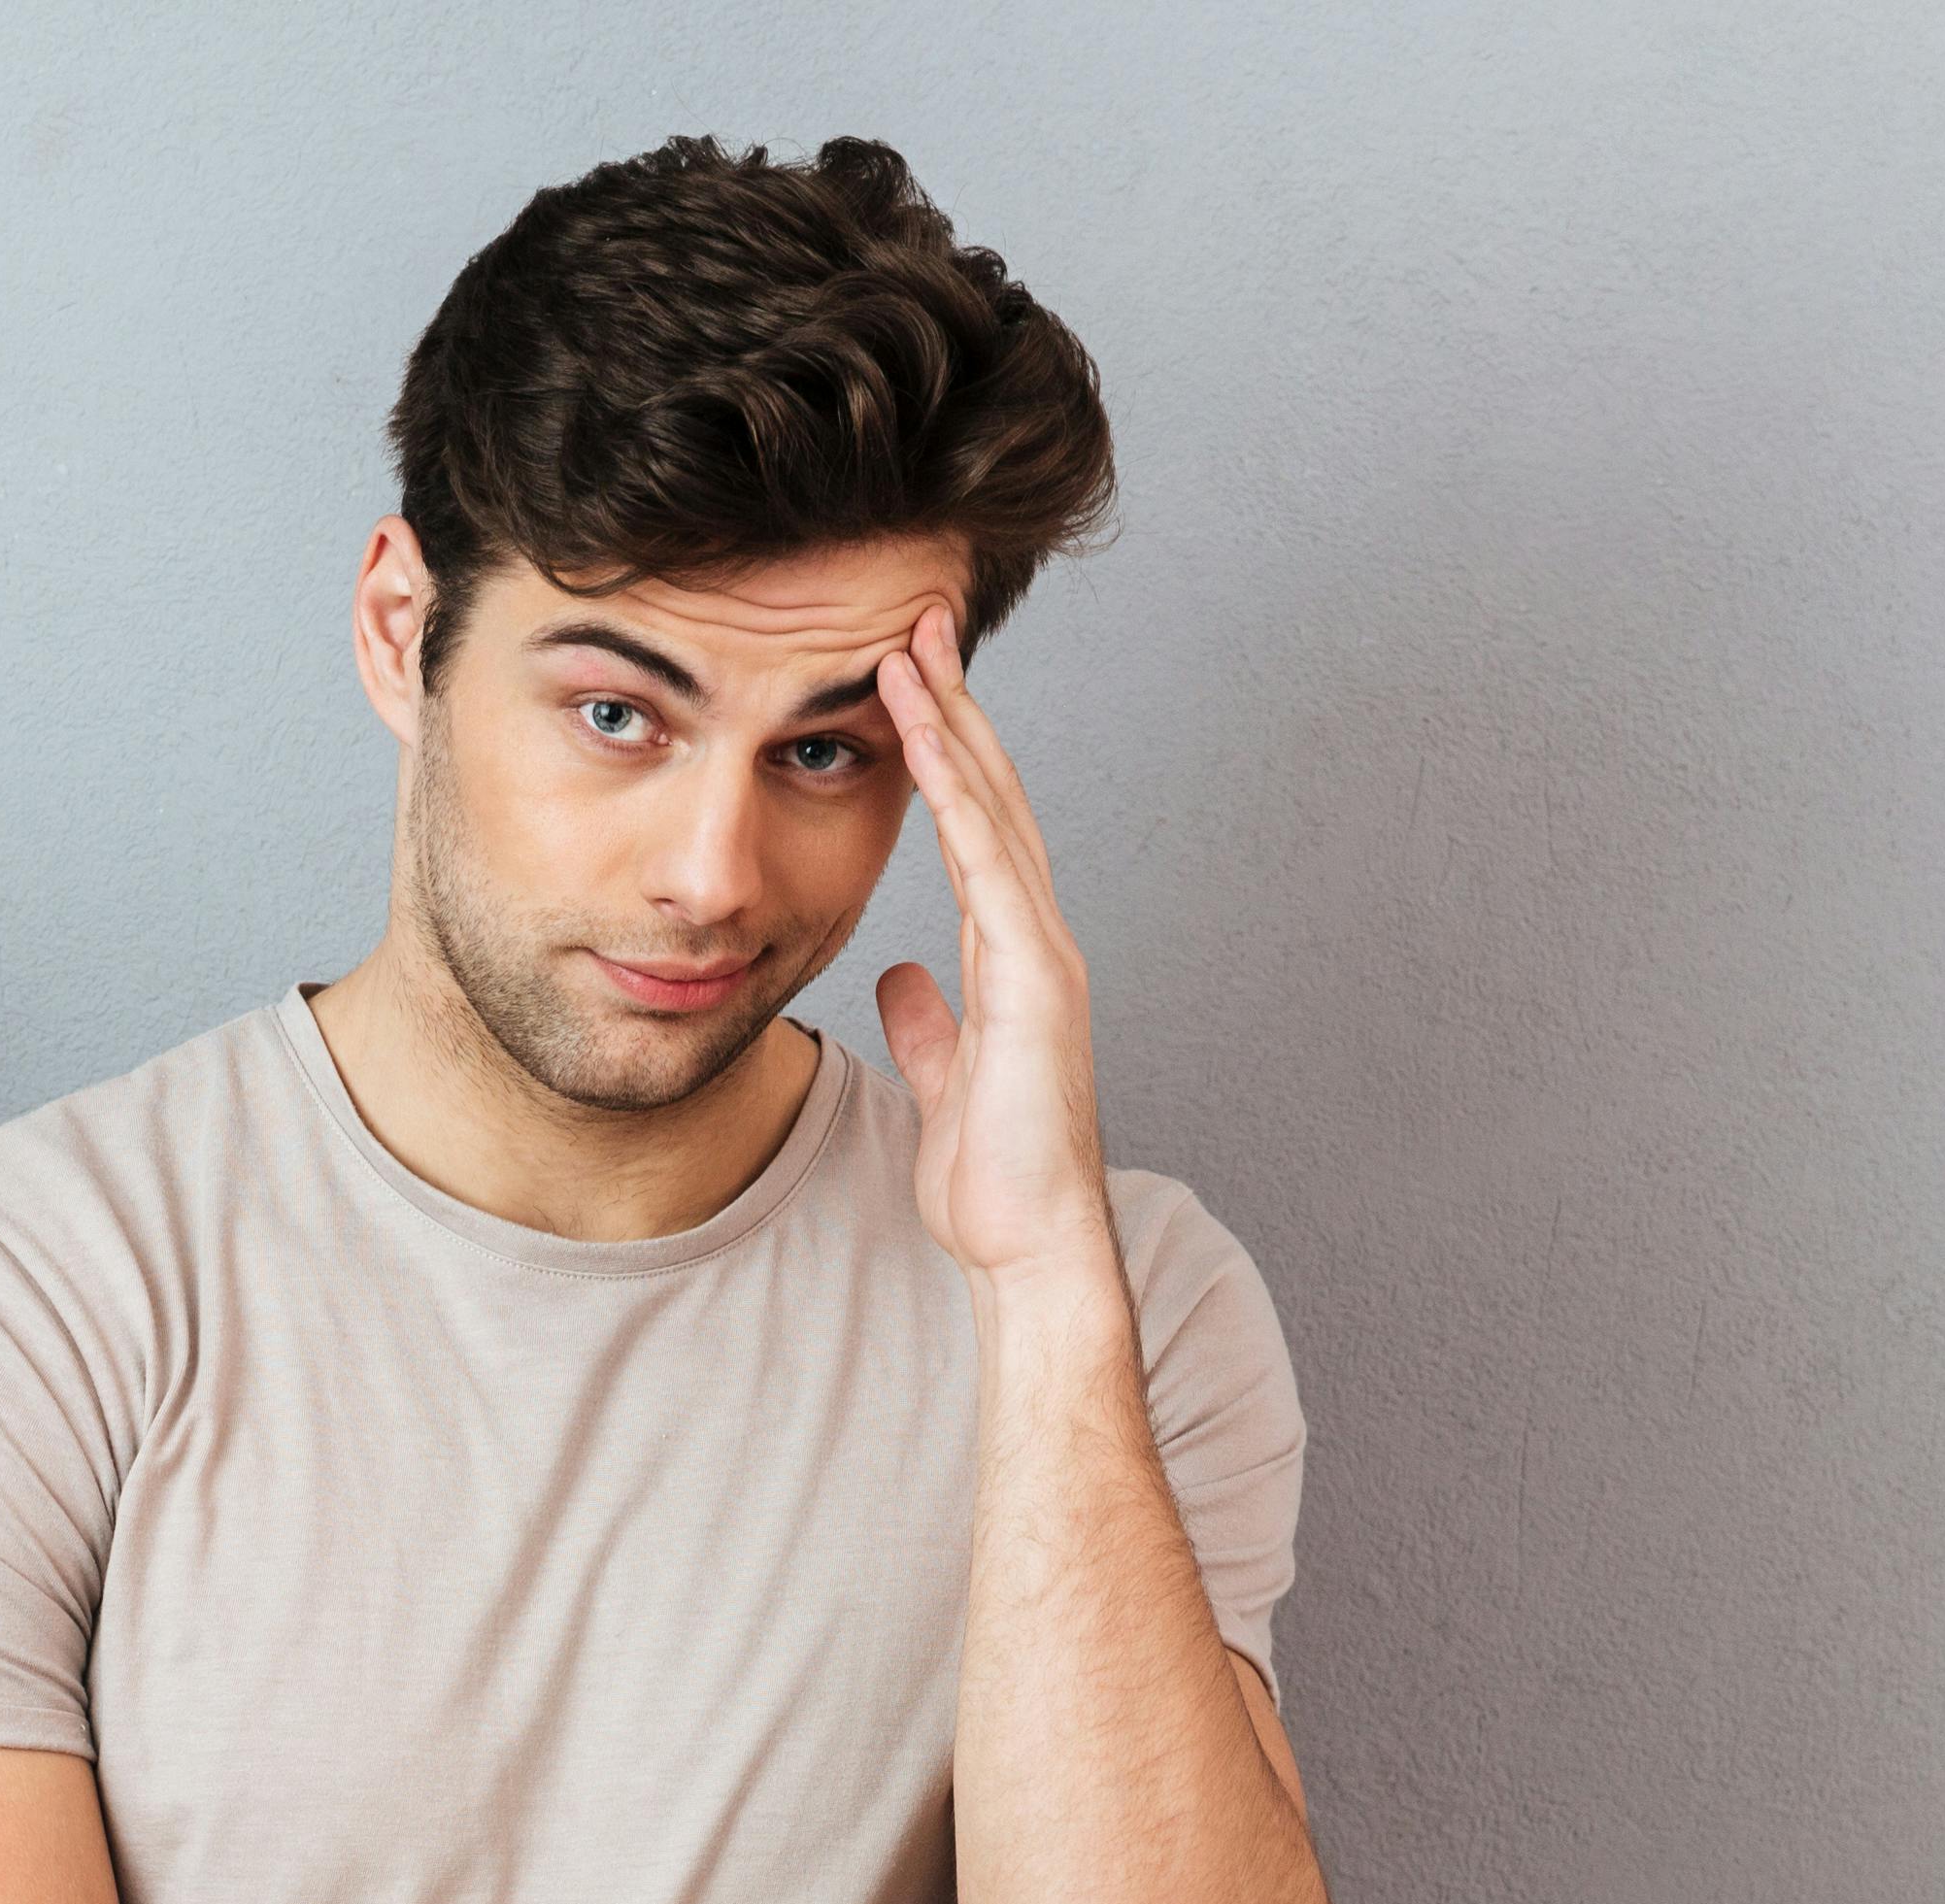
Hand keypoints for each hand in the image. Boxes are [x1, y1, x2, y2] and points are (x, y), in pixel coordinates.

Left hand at [871, 607, 1116, 1285]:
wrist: (1031, 1242)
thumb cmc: (994, 1178)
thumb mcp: (944, 1079)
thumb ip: (927, 1023)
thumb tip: (902, 978)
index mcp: (1011, 956)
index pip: (974, 831)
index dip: (943, 754)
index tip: (905, 685)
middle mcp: (1034, 938)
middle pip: (990, 796)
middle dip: (952, 706)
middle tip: (915, 621)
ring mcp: (1041, 952)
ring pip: (993, 810)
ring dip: (952, 724)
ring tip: (910, 645)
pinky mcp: (1034, 977)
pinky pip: (989, 863)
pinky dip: (957, 794)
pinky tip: (926, 735)